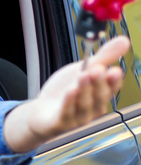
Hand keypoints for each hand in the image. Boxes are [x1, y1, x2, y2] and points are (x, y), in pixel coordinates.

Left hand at [4, 36, 128, 152]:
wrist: (41, 112)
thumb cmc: (64, 92)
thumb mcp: (82, 70)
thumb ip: (103, 57)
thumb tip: (124, 41)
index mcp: (98, 95)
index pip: (110, 88)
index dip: (113, 81)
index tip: (115, 70)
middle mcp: (91, 108)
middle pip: (99, 97)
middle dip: (99, 83)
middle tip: (97, 70)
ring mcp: (77, 117)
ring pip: (83, 104)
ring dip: (84, 90)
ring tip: (83, 76)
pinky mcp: (61, 123)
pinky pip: (66, 113)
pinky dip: (69, 102)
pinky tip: (70, 91)